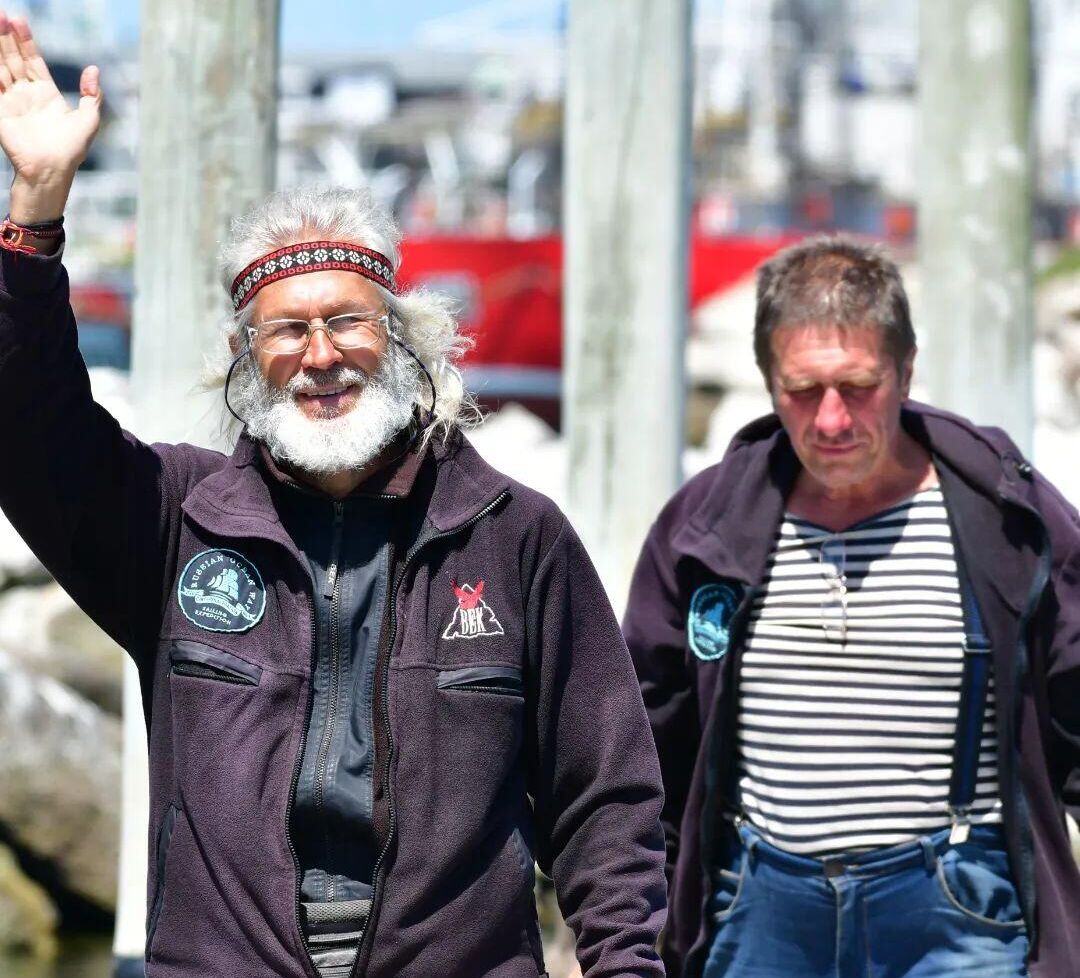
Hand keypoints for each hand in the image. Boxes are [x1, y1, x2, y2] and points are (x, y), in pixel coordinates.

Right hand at [0, 11, 101, 222]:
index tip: (19, 20)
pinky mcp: (0, 110)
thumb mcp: (89, 120)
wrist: (52, 169)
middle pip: (14, 58)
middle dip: (6, 36)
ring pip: (1, 66)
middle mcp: (27, 93)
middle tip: (1, 13)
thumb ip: (91, 94)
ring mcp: (11, 101)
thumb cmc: (72, 149)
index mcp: (46, 93)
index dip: (26, 40)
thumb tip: (94, 69)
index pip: (33, 60)